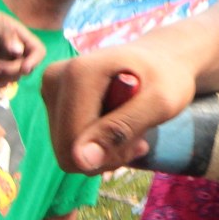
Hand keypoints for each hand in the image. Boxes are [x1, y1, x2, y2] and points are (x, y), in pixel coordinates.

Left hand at [0, 0, 44, 84]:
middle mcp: (14, 49)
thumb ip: (5, 35)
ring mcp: (3, 59)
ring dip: (1, 79)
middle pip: (25, 68)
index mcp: (19, 35)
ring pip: (13, 78)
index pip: (38, 51)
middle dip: (11, 71)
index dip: (34, 61)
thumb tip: (18, 51)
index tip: (22, 67)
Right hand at [41, 44, 197, 174]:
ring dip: (103, 151)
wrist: (160, 58)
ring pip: (66, 150)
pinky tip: (117, 126)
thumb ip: (121, 130)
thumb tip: (80, 160)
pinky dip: (95, 143)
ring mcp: (51, 87)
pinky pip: (67, 142)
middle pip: (66, 150)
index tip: (140, 143)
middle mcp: (55, 77)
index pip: (73, 144)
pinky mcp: (53, 98)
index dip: (109, 156)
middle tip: (136, 138)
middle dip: (105, 155)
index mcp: (77, 72)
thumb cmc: (167, 77)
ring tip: (129, 129)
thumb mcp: (159, 104)